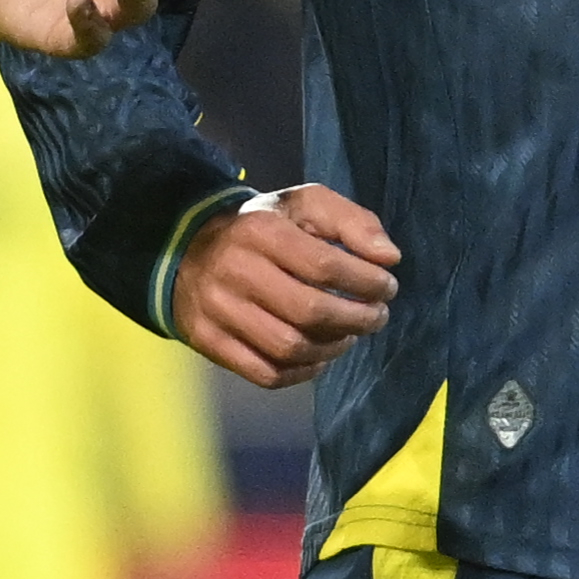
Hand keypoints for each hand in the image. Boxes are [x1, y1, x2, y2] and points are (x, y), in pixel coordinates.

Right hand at [173, 183, 398, 387]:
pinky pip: (265, 373)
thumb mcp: (305, 205)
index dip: (366, 282)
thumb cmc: (263, 227)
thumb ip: (352, 221)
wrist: (188, 248)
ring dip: (333, 348)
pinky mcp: (208, 341)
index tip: (386, 287)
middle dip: (357, 319)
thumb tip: (389, 257)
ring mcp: (217, 311)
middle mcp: (235, 271)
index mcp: (261, 232)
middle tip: (377, 316)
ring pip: (289, 348)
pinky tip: (320, 357)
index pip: (325, 265)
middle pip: (310, 311)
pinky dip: (302, 373)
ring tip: (351, 334)